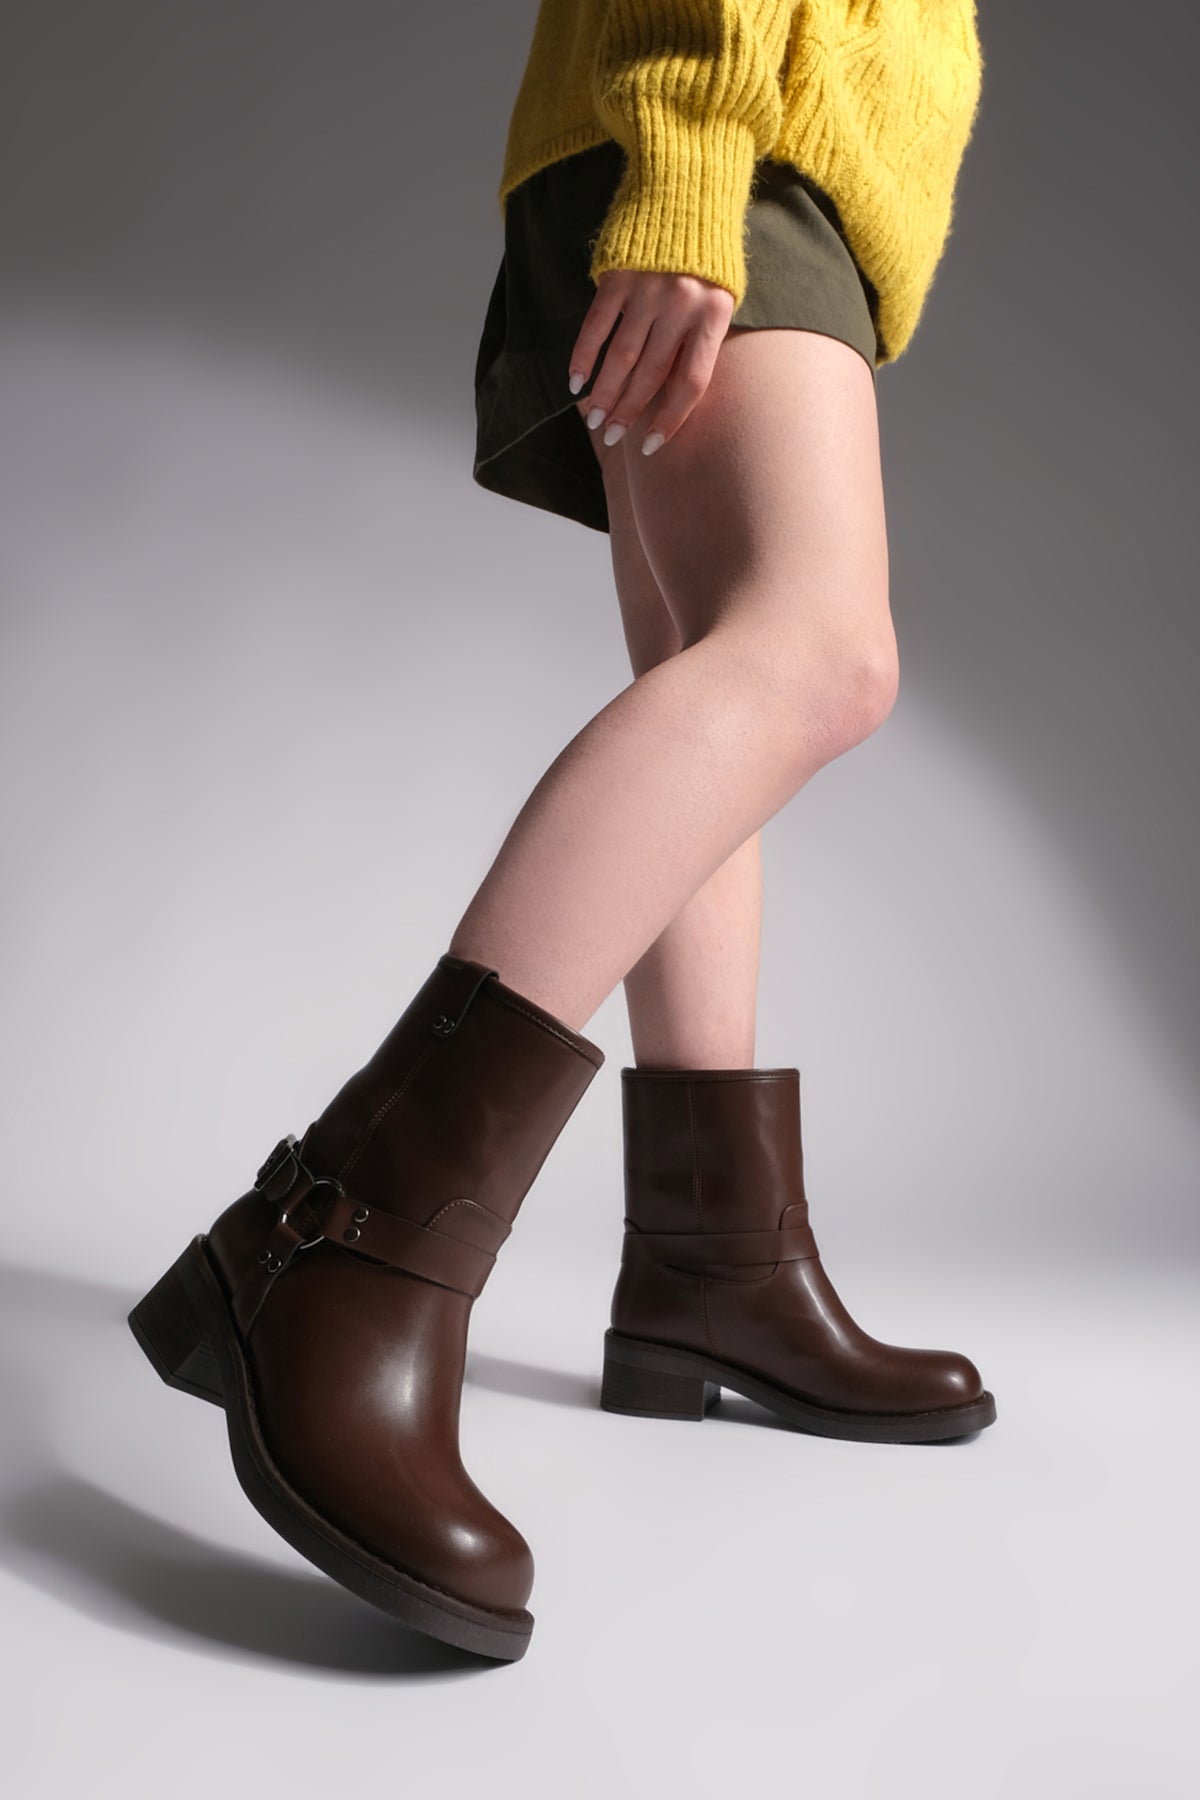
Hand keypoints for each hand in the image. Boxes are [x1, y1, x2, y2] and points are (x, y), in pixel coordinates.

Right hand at [568, 268, 734, 455]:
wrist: (686, 188)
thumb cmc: (706, 252)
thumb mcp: (720, 295)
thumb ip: (699, 338)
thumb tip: (667, 391)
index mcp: (714, 315)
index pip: (691, 383)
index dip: (670, 419)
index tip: (650, 444)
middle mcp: (681, 305)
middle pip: (652, 375)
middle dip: (630, 411)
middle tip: (613, 436)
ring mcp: (648, 290)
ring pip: (622, 357)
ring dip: (605, 393)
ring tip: (595, 420)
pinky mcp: (619, 276)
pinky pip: (597, 326)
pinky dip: (583, 356)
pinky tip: (575, 382)